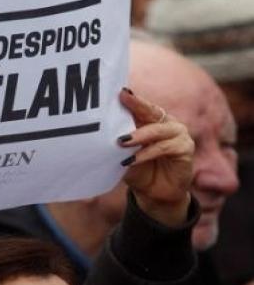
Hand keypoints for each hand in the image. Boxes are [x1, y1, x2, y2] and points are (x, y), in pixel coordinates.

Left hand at [118, 88, 193, 226]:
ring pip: (158, 130)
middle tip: (122, 98)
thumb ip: (118, 142)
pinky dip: (146, 153)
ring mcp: (178, 135)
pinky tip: (132, 160)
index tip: (119, 91)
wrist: (155, 194)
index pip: (141, 106)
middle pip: (152, 110)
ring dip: (139, 136)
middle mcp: (166, 123)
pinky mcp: (185, 149)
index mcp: (151, 120)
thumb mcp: (123, 155)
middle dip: (137, 104)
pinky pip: (164, 148)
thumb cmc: (137, 169)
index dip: (131, 98)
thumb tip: (99, 132)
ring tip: (121, 142)